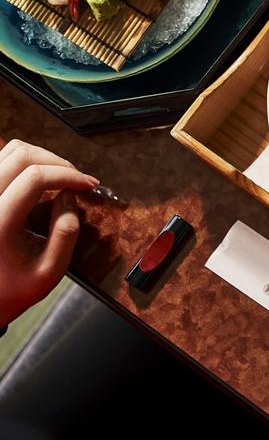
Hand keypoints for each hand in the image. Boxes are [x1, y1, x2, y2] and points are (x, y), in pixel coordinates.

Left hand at [0, 139, 97, 327]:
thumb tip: (70, 196)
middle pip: (22, 156)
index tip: (88, 184)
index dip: (68, 175)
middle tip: (78, 179)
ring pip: (10, 151)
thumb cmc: (13, 288)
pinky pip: (2, 160)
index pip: (34, 178)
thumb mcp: (51, 270)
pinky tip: (40, 177)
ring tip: (61, 176)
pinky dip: (25, 161)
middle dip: (58, 162)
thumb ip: (66, 231)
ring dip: (42, 158)